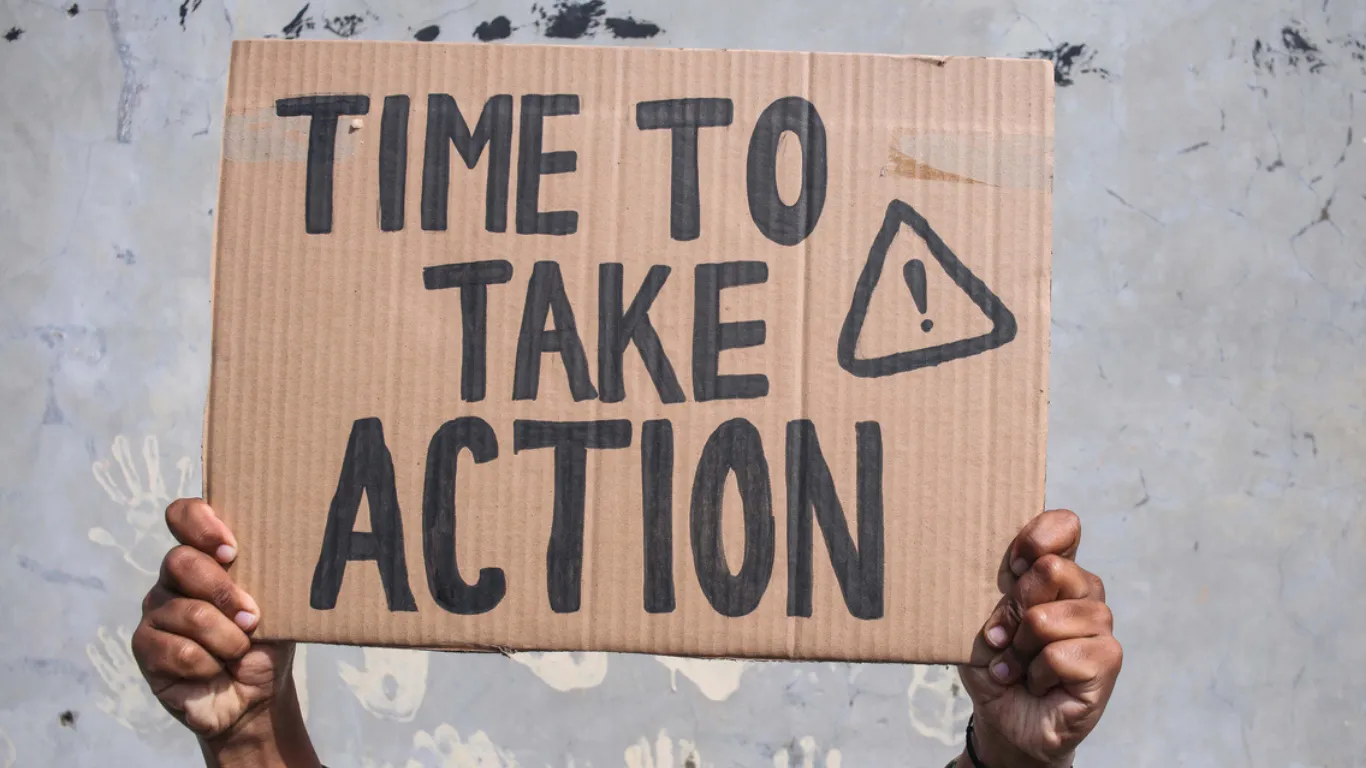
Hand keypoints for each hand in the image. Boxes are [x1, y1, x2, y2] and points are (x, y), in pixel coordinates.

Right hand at [132, 499, 317, 766]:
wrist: (257, 695)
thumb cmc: (267, 640)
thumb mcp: (278, 603)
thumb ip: (270, 573)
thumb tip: (288, 545)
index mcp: (205, 555)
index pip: (184, 515)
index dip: (199, 524)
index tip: (230, 550)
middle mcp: (175, 577)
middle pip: (181, 561)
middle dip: (223, 592)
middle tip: (252, 617)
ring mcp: (157, 611)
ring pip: (185, 611)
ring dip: (225, 637)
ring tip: (240, 649)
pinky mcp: (146, 646)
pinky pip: (175, 649)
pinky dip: (207, 664)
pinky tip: (215, 670)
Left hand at [956, 510, 1121, 767]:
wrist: (1004, 717)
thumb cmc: (995, 662)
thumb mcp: (982, 620)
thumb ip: (1000, 589)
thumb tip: (1017, 570)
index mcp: (1055, 570)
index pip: (1064, 526)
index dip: (1035, 539)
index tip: (1010, 565)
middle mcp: (1083, 591)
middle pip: (1052, 569)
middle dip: (1014, 607)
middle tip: (1004, 635)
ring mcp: (1099, 625)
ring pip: (1048, 618)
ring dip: (1020, 648)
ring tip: (1018, 665)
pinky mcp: (1108, 660)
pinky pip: (1061, 654)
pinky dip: (1037, 674)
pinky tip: (1037, 683)